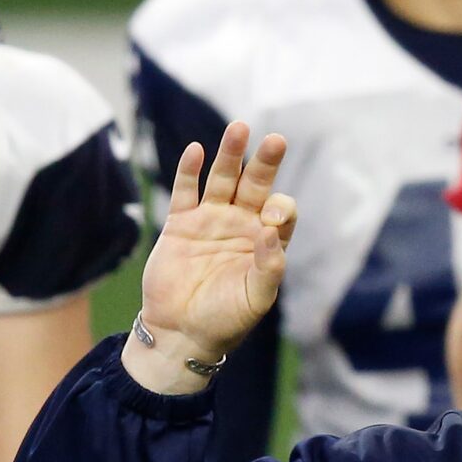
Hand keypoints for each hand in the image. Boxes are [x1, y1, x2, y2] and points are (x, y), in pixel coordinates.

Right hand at [128, 121, 293, 392]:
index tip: (272, 219)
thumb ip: (269, 267)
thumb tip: (271, 229)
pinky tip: (196, 151)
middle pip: (256, 185)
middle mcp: (240, 225)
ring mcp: (210, 221)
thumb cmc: (224, 321)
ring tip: (239, 128)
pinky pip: (185, 191)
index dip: (281, 208)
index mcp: (265, 242)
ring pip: (223, 180)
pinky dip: (189, 171)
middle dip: (265, 163)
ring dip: (231, 155)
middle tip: (276, 140)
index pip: (281, 211)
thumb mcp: (255, 299)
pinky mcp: (180, 224)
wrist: (180, 333)